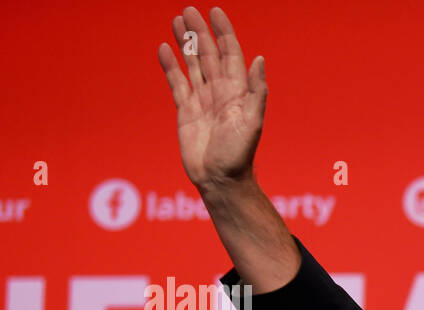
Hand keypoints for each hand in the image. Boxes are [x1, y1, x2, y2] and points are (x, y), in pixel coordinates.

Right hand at [156, 6, 265, 190]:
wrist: (220, 179)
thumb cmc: (239, 154)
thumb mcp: (252, 121)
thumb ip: (256, 91)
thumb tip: (259, 60)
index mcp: (238, 91)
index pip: (230, 54)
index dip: (224, 33)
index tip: (215, 12)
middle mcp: (220, 92)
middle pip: (208, 54)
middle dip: (200, 32)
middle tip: (189, 10)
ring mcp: (202, 100)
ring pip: (192, 65)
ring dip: (185, 43)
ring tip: (176, 21)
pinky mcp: (186, 111)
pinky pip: (177, 83)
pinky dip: (171, 66)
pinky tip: (164, 49)